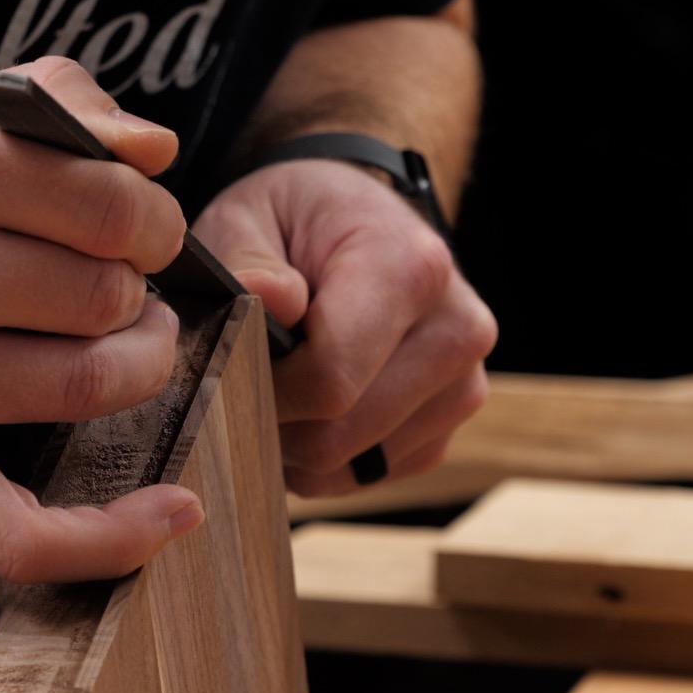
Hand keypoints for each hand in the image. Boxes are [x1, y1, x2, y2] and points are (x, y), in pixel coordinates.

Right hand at [0, 58, 202, 582]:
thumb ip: (34, 107)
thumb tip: (151, 151)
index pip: (106, 200)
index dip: (150, 220)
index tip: (139, 231)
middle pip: (104, 295)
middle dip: (139, 293)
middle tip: (122, 291)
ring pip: (87, 387)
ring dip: (135, 370)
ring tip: (122, 351)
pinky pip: (21, 532)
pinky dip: (111, 536)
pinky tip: (172, 512)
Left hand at [191, 158, 496, 494]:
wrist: (355, 224)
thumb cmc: (295, 222)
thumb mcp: (250, 218)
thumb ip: (247, 261)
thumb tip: (266, 300)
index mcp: (412, 268)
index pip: (331, 378)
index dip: (262, 390)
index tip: (229, 368)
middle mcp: (456, 329)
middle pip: (340, 435)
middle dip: (273, 425)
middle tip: (238, 387)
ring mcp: (463, 383)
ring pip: (352, 465)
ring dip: (295, 448)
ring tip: (275, 392)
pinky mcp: (449, 423)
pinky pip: (371, 474)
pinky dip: (326, 460)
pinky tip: (310, 410)